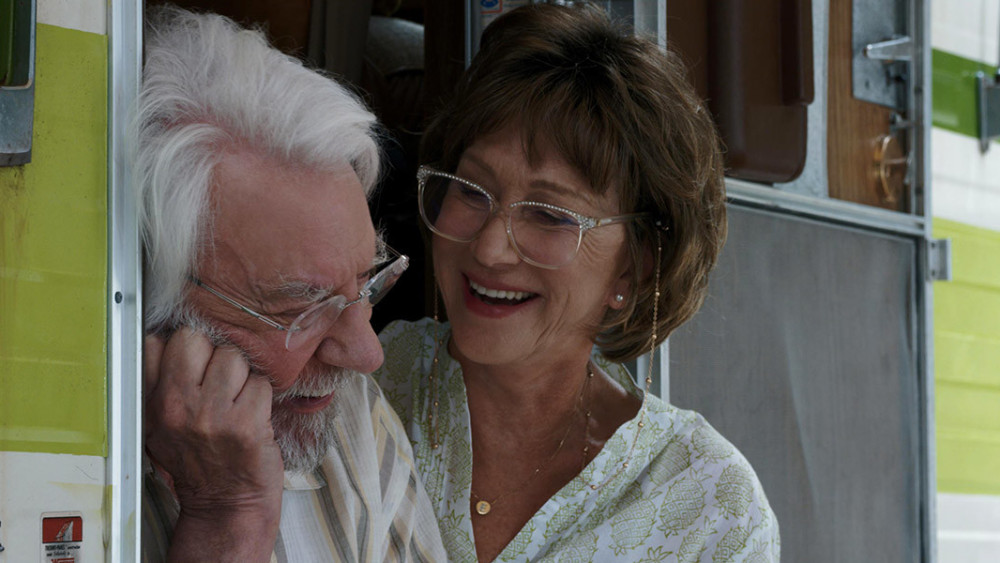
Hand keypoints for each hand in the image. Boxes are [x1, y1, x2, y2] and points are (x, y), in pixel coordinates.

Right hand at [144, 327, 282, 561]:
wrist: (225, 506)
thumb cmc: (198, 462)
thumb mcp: (160, 428)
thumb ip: (159, 385)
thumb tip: (169, 338)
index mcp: (151, 405)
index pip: (154, 343)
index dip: (179, 349)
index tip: (192, 366)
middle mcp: (176, 407)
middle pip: (194, 338)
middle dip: (211, 354)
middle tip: (218, 382)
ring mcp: (211, 415)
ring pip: (233, 356)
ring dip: (241, 375)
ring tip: (236, 401)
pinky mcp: (246, 424)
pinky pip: (260, 382)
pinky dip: (262, 396)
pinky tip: (253, 416)